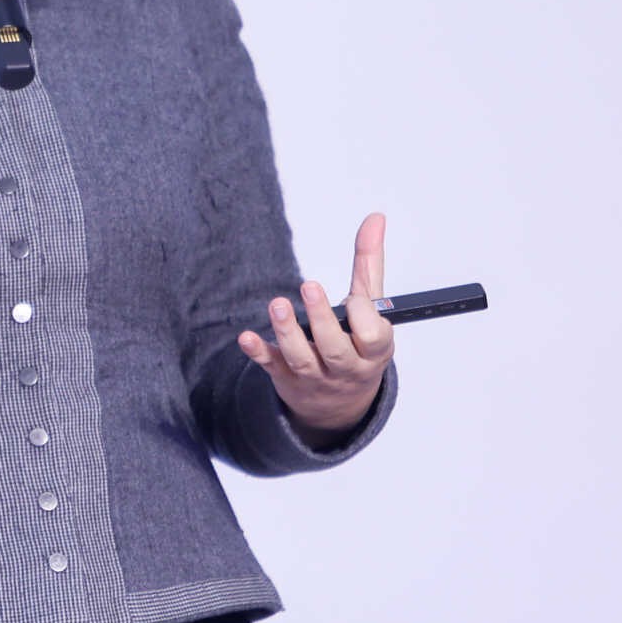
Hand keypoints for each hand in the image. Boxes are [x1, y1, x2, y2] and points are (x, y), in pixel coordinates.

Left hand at [237, 212, 392, 444]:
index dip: (363, 317)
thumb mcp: (372, 310)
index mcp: (373, 350)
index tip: (353, 299)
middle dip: (322, 320)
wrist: (340, 404)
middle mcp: (346, 367)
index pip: (373, 336)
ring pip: (302, 358)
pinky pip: (272, 367)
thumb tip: (375, 217)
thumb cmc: (358, 345)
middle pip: (335, 348)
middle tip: (309, 286)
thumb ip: (369, 263)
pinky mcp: (287, 379)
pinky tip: (246, 337)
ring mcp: (316, 376)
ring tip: (277, 305)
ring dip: (288, 332)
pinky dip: (259, 353)